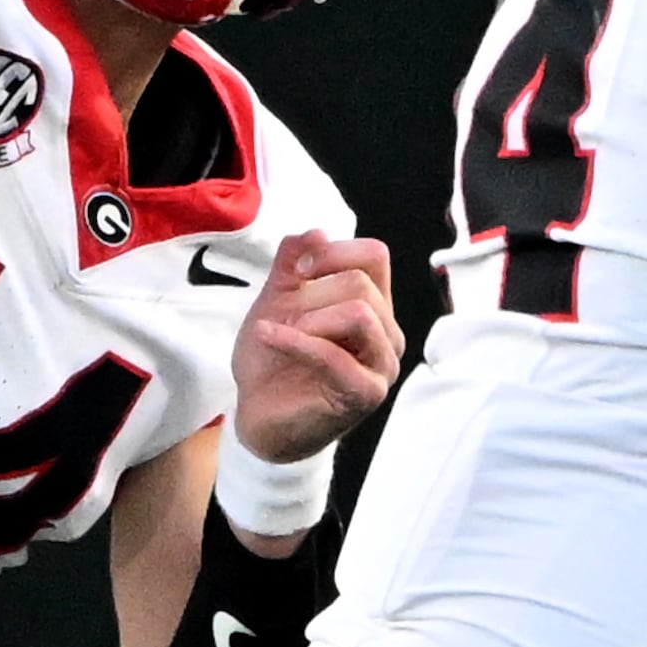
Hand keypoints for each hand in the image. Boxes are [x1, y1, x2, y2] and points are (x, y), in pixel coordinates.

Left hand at [229, 232, 402, 462]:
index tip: (296, 272)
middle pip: (361, 284)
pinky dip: (295, 341)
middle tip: (280, 317)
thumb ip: (292, 264)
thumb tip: (317, 232)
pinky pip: (335, 354)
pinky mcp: (366, 394)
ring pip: (359, 312)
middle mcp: (387, 333)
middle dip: (310, 295)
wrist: (258, 414)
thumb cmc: (274, 361)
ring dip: (307, 319)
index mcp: (374, 306)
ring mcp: (382, 365)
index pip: (375, 255)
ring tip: (277, 333)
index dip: (334, 253)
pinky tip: (267, 336)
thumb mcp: (276, 300)